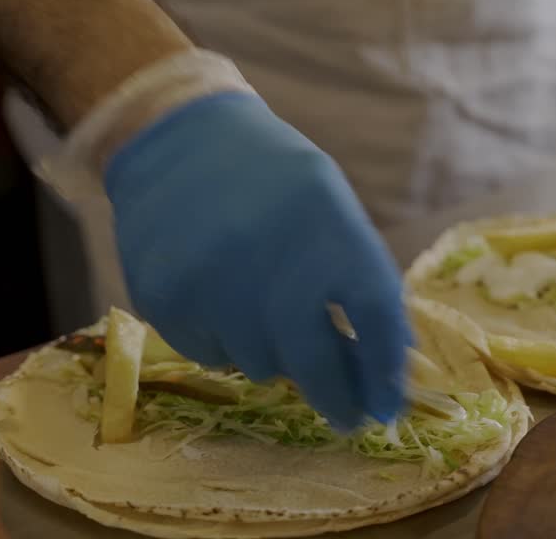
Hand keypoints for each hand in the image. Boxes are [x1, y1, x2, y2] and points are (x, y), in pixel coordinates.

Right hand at [104, 93, 411, 429]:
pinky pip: (212, 355)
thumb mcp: (330, 201)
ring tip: (265, 311)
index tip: (388, 404)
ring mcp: (212, 279)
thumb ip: (359, 273)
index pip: (373, 310)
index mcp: (326, 218)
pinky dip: (227, 341)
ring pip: (262, 365)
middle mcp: (269, 252)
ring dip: (276, 355)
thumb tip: (390, 359)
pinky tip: (221, 297)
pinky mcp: (166, 299)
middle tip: (348, 417)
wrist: (176, 137)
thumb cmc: (271, 177)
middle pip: (315, 359)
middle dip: (338, 398)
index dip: (384, 368)